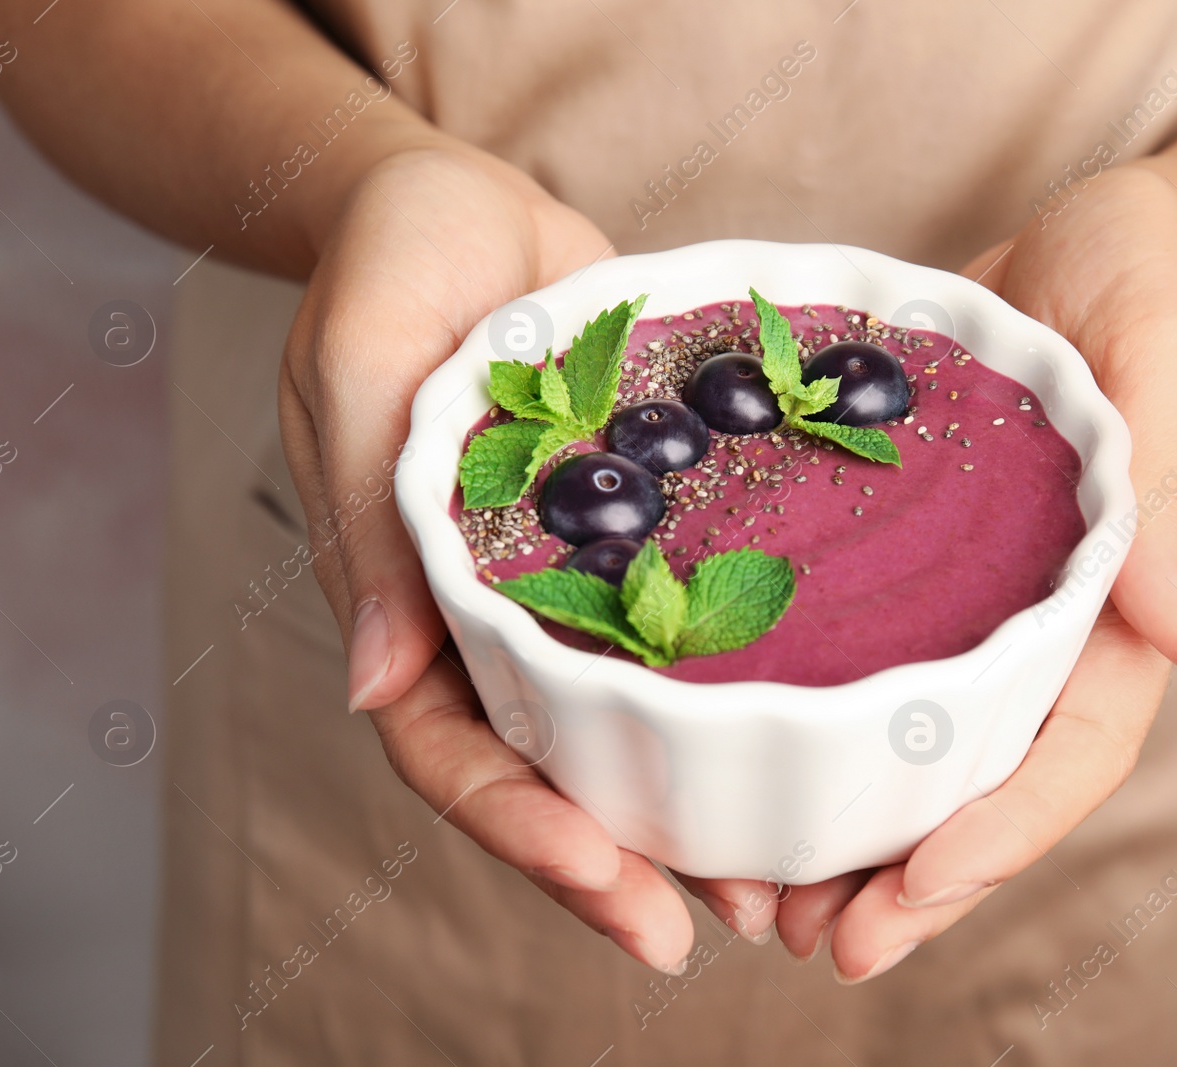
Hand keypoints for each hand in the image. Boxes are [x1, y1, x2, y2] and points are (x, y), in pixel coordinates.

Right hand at [278, 143, 778, 971]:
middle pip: (549, 767)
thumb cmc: (389, 265)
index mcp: (408, 602)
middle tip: (713, 931)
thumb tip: (372, 685)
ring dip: (694, 806)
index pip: (449, 749)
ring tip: (784, 882)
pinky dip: (739, 688)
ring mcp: (571, 580)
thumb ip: (366, 516)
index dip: (522, 830)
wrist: (460, 201)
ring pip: (629, 721)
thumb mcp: (357, 367)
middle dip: (620, 860)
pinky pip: (689, 623)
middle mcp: (492, 614)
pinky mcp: (642, 529)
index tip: (611, 890)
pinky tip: (819, 727)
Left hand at [773, 165, 1176, 979]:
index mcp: (1119, 602)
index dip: (995, 836)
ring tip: (752, 900)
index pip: (1068, 749)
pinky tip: (731, 764)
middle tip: (806, 943)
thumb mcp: (1167, 359)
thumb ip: (1170, 497)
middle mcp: (1043, 622)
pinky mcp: (907, 557)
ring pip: (910, 743)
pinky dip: (804, 722)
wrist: (1094, 228)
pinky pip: (858, 657)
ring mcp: (972, 598)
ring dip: (840, 829)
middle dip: (903, 876)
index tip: (908, 898)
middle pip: (978, 781)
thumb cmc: (1150, 276)